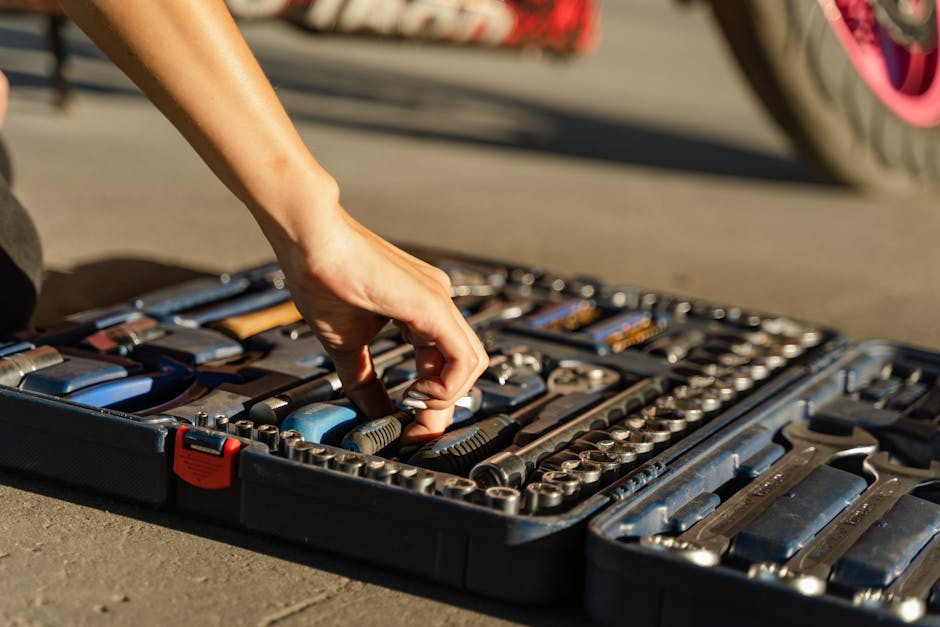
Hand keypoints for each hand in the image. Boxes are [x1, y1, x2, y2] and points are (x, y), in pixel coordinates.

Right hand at [269, 201, 488, 444]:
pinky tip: (419, 391)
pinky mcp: (432, 304)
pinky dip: (448, 384)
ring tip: (414, 406)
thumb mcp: (347, 343)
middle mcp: (437, 302)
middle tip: (418, 430)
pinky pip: (462, 354)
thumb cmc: (322, 277)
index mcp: (420, 309)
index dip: (433, 401)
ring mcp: (439, 300)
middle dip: (443, 406)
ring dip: (447, 397)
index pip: (444, 363)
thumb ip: (364, 380)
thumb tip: (372, 412)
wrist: (310, 241)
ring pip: (472, 361)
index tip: (412, 427)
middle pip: (464, 365)